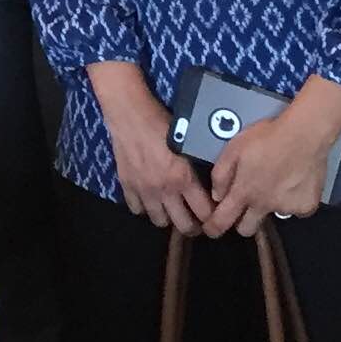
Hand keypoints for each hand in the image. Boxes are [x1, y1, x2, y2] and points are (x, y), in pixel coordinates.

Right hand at [93, 68, 209, 235]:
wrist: (130, 114)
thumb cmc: (162, 123)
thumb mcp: (187, 144)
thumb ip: (195, 168)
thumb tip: (210, 185)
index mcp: (183, 178)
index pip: (204, 213)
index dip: (212, 217)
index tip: (213, 216)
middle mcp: (164, 190)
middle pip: (184, 225)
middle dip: (193, 227)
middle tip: (195, 220)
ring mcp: (144, 191)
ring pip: (159, 221)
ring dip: (168, 217)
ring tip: (171, 209)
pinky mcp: (127, 186)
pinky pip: (137, 209)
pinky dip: (145, 207)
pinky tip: (149, 198)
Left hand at [204, 108, 340, 235]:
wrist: (305, 135)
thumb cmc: (267, 137)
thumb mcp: (234, 148)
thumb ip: (221, 174)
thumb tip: (217, 196)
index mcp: (244, 192)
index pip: (223, 220)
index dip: (214, 228)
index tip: (212, 230)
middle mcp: (264, 205)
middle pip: (247, 229)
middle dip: (243, 222)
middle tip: (247, 204)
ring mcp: (287, 208)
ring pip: (273, 215)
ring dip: (271, 204)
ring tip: (277, 181)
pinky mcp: (307, 207)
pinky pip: (295, 210)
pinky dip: (293, 200)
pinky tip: (295, 182)